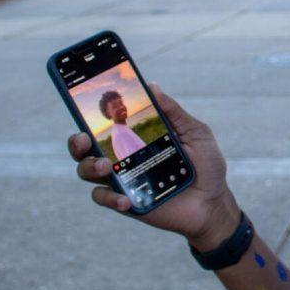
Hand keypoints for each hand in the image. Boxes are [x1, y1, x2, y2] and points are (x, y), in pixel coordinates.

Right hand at [68, 85, 240, 249]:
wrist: (213, 202)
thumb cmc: (205, 165)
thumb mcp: (195, 133)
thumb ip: (174, 112)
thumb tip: (152, 86)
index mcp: (136, 137)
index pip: (106, 123)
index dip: (89, 114)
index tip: (83, 103)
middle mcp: (123, 156)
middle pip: (85, 147)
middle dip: (76, 141)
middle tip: (84, 139)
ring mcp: (122, 179)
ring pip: (87, 171)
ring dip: (89, 166)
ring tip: (105, 167)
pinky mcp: (125, 202)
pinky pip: (104, 198)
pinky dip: (109, 198)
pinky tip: (125, 199)